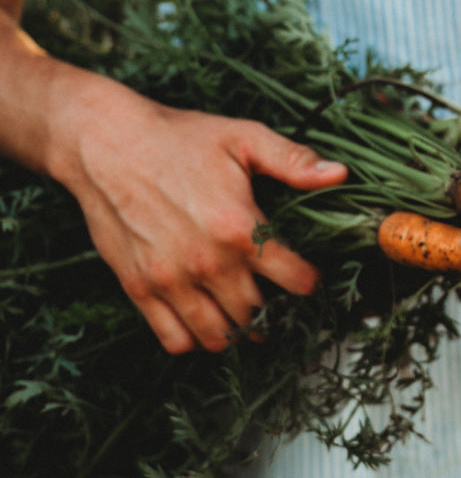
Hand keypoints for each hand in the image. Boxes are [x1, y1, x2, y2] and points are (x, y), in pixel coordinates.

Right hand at [56, 79, 346, 353]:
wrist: (105, 143)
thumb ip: (292, 161)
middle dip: (273, 310)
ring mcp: (171, 280)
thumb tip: (339, 174)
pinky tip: (205, 320)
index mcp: (239, 228)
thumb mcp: (243, 138)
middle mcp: (207, 262)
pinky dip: (195, 339)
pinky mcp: (139, 288)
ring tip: (244, 316)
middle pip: (258, 314)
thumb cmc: (177, 138)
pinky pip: (174, 339)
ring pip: (219, 335)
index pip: (295, 280)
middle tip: (273, 298)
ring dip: (237, 331)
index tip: (306, 278)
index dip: (308, 281)